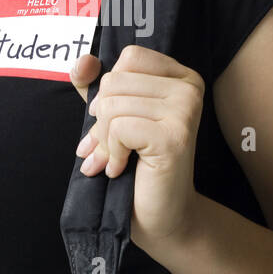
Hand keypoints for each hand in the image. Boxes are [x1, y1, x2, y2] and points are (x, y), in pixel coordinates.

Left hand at [68, 46, 203, 248]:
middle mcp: (190, 88)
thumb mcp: (113, 117)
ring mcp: (185, 111)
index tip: (113, 120)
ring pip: (113, 104)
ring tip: (117, 159)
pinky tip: (121, 168)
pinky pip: (118, 128)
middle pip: (116, 80)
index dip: (110, 89)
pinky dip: (111, 152)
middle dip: (102, 120)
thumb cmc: (137, 166)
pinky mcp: (174, 137)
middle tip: (111, 147)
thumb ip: (97, 85)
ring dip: (104, 140)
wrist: (160, 215)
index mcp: (181, 77)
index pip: (129, 57)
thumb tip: (83, 61)